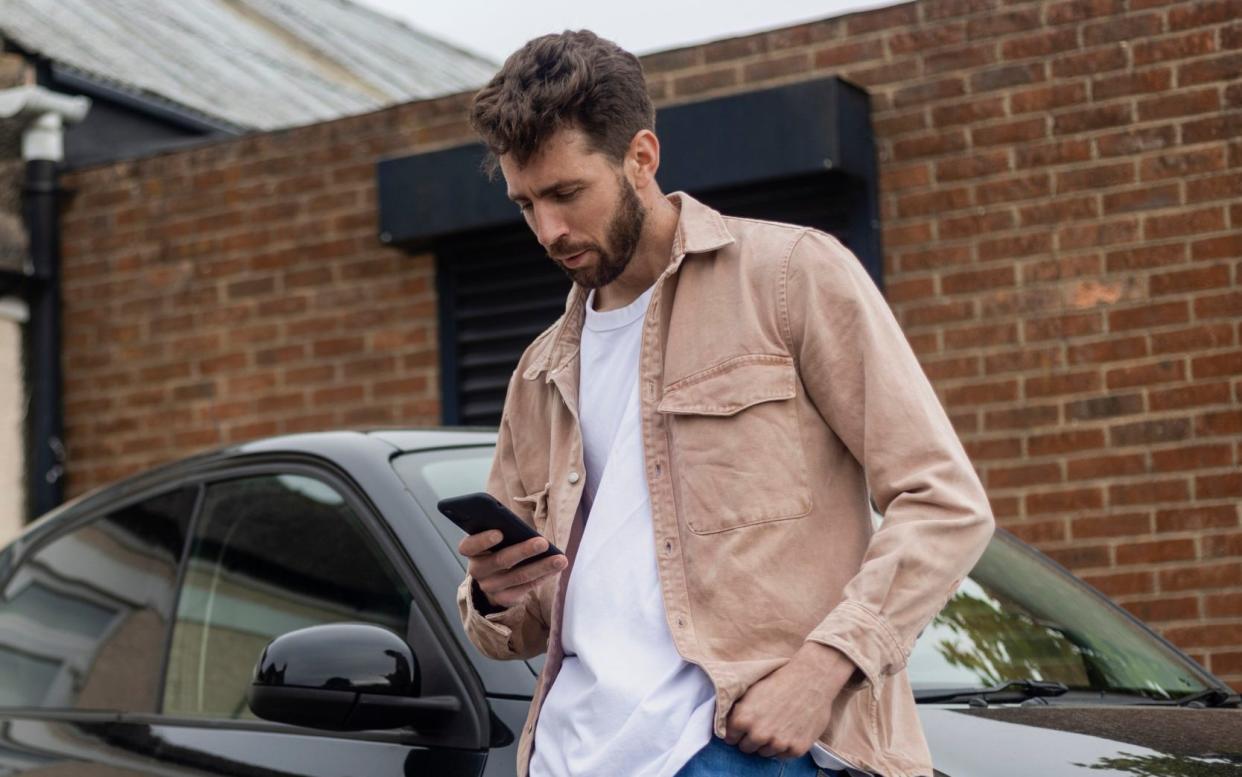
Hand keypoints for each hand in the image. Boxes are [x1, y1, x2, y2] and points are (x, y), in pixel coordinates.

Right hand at [459, 531, 567, 608]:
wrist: (495, 577)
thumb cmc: (500, 547)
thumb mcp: (496, 538)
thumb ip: (504, 530)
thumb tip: (523, 528)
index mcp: (472, 551)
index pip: (468, 546)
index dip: (483, 540)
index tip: (499, 533)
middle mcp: (478, 570)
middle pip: (501, 561)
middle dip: (524, 551)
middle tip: (543, 543)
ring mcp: (490, 586)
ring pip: (518, 576)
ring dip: (542, 566)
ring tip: (560, 559)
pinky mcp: (504, 598)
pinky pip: (526, 587)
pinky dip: (543, 576)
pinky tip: (556, 568)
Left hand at [724, 642, 856, 758]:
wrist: (811, 679)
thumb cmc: (779, 681)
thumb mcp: (752, 691)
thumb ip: (739, 710)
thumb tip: (729, 724)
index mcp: (743, 719)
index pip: (730, 738)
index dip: (736, 732)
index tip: (743, 728)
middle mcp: (758, 734)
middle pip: (746, 748)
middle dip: (751, 739)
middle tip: (761, 726)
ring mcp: (778, 743)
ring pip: (764, 753)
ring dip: (767, 744)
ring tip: (777, 726)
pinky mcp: (796, 748)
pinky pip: (782, 756)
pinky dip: (784, 747)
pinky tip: (788, 730)